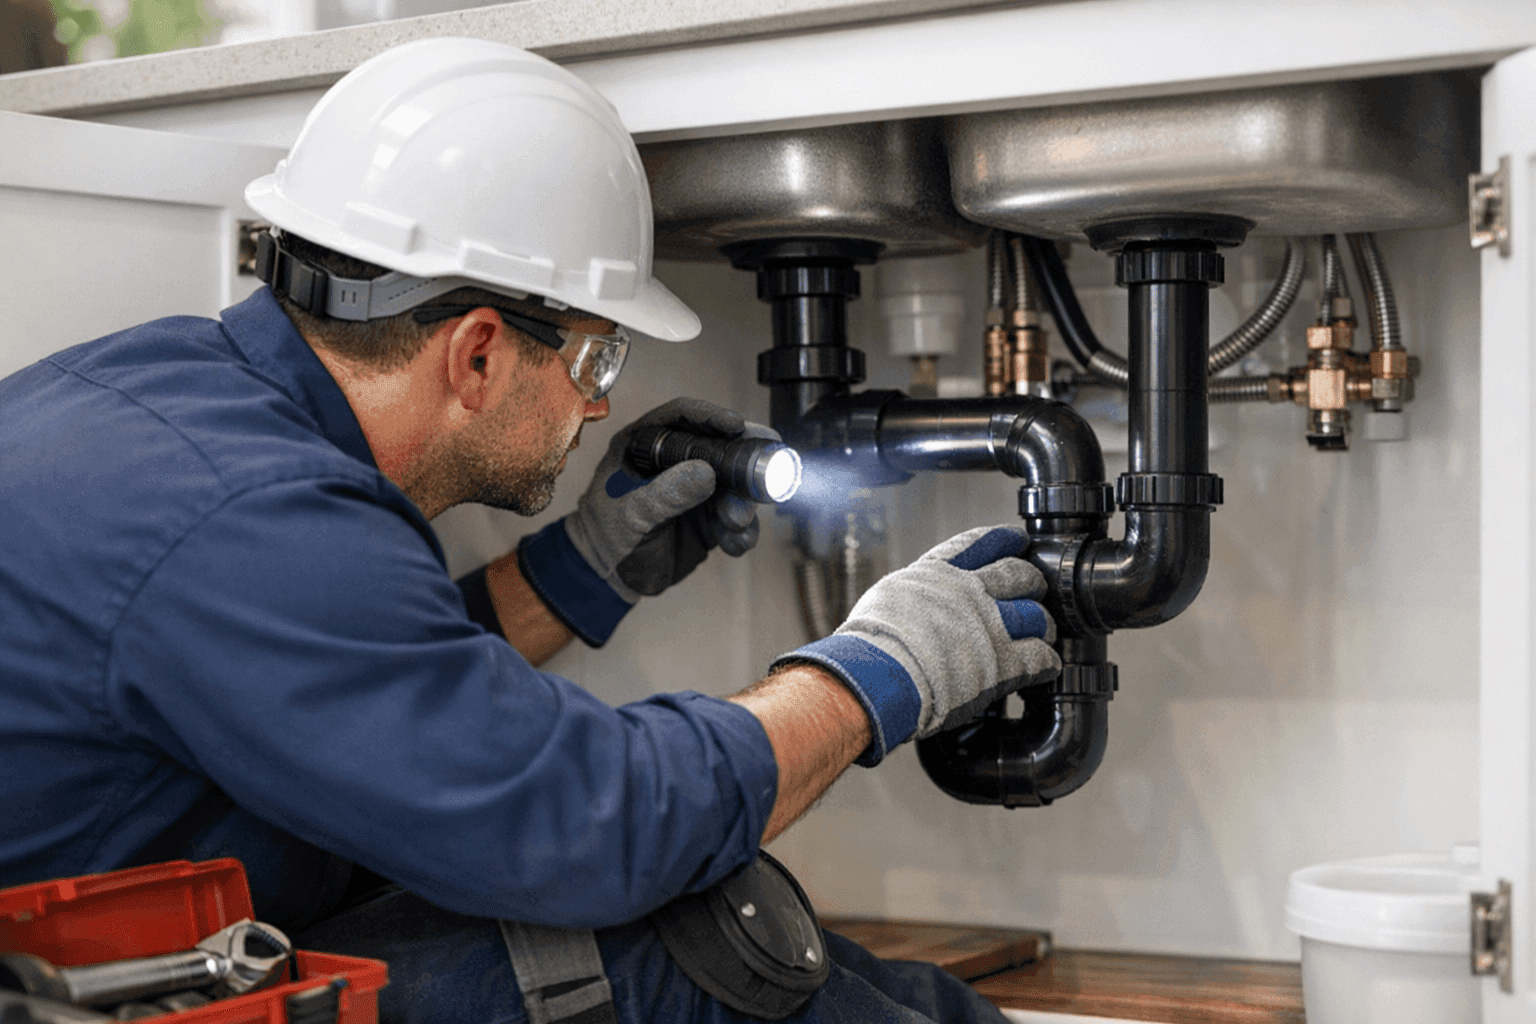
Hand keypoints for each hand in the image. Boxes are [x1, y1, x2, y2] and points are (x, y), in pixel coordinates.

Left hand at [517, 398, 767, 645]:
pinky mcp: (709, 521)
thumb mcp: (631, 512)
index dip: (711, 417)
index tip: (736, 426)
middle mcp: (675, 462)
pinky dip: (742, 533)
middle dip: (744, 462)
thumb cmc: (606, 534)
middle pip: (721, 449)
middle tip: (767, 469)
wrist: (608, 578)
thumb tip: (706, 473)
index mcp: (645, 444)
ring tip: (735, 521)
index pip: (682, 417)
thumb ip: (666, 493)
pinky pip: (736, 522)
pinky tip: (734, 543)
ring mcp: (696, 491)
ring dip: (744, 504)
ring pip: (735, 487)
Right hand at [771, 525, 1061, 764]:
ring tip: (1045, 633)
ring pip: (1037, 615)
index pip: (979, 544)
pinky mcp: (1003, 663)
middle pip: (1019, 574)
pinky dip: (1048, 661)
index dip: (1004, 540)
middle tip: (1037, 590)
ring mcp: (989, 626)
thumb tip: (909, 604)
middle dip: (1032, 582)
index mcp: (936, 574)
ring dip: (1044, 625)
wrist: (876, 674)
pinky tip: (1049, 665)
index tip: (1017, 541)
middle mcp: (968, 592)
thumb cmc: (868, 644)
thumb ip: (911, 597)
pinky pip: (1040, 658)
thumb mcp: (886, 599)